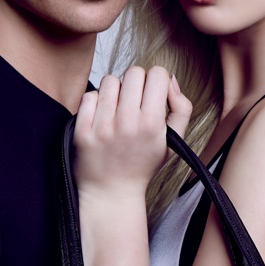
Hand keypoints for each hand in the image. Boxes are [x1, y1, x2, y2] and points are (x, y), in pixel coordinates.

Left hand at [74, 66, 191, 201]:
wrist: (112, 193)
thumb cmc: (143, 165)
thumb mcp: (173, 141)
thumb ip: (181, 108)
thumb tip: (169, 78)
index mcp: (152, 124)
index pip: (157, 74)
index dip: (157, 80)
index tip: (153, 93)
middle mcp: (127, 122)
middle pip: (134, 72)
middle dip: (137, 82)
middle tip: (135, 100)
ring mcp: (102, 126)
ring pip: (110, 80)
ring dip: (115, 90)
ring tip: (117, 108)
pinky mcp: (82, 130)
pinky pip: (89, 96)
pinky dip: (96, 102)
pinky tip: (102, 116)